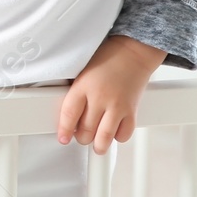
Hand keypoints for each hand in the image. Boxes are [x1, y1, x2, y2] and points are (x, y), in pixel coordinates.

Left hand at [57, 35, 166, 153]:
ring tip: (97, 143)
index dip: (64, 130)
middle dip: (81, 137)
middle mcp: (100, 97)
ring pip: (104, 138)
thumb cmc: (108, 57)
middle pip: (85, 131)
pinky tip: (114, 131)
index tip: (63, 138)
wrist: (134, 50)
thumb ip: (77, 92)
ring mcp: (117, 105)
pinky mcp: (132, 110)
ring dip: (99, 145)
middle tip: (82, 134)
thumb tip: (69, 116)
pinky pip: (124, 134)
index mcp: (83, 85)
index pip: (68, 114)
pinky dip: (118, 137)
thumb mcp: (84, 71)